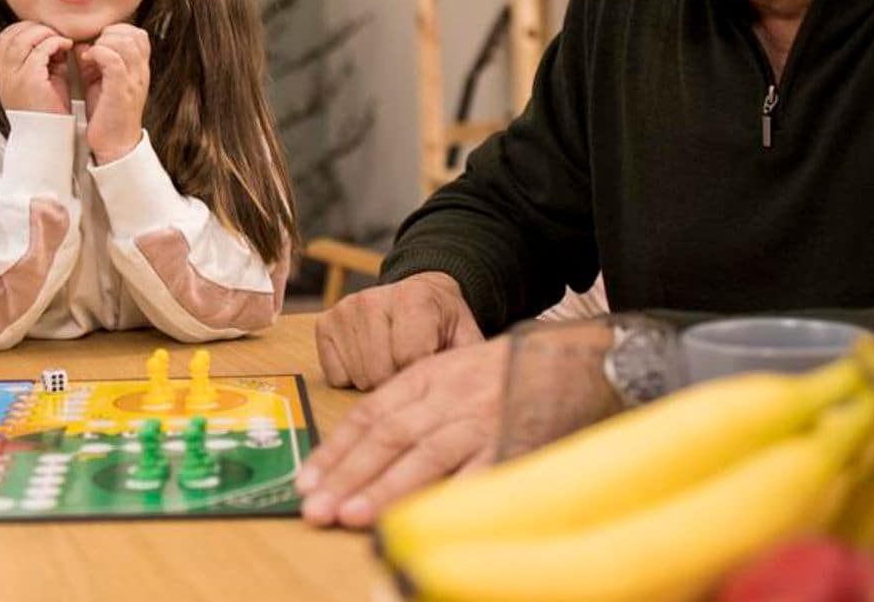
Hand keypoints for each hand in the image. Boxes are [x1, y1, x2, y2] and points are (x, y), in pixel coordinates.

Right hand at [0, 21, 72, 114]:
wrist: (48, 139)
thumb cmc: (49, 112)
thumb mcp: (41, 81)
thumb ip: (42, 59)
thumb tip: (53, 40)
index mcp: (2, 75)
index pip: (2, 39)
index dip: (23, 30)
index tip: (44, 35)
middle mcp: (3, 75)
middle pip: (10, 35)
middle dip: (35, 28)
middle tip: (54, 35)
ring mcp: (13, 77)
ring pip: (22, 38)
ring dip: (44, 33)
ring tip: (60, 40)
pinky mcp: (28, 80)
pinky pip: (40, 49)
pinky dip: (55, 43)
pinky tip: (66, 47)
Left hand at [81, 23, 149, 163]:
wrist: (115, 146)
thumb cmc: (107, 114)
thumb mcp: (104, 81)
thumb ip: (99, 61)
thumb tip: (83, 43)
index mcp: (139, 69)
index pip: (138, 34)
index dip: (117, 31)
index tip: (99, 42)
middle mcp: (140, 72)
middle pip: (133, 34)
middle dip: (108, 34)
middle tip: (93, 49)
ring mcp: (133, 81)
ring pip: (125, 42)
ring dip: (102, 43)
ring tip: (89, 56)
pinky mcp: (121, 91)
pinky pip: (114, 60)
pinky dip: (98, 53)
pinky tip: (86, 61)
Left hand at [298, 335, 510, 528]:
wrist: (568, 354)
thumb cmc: (497, 373)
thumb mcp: (446, 374)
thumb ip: (408, 406)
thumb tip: (357, 455)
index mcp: (425, 377)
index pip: (368, 415)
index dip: (335, 450)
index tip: (306, 482)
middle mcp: (447, 397)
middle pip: (388, 436)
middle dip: (348, 475)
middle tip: (316, 509)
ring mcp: (480, 420)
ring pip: (426, 455)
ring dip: (387, 489)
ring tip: (353, 516)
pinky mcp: (514, 441)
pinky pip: (480, 472)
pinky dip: (451, 496)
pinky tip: (426, 519)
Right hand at [315, 271, 482, 390]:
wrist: (420, 296)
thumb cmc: (445, 326)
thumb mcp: (467, 339)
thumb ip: (469, 364)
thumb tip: (476, 393)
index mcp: (415, 298)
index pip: (408, 357)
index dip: (421, 375)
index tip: (430, 370)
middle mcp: (373, 298)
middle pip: (380, 372)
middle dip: (397, 381)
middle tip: (410, 368)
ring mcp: (345, 309)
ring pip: (358, 377)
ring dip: (376, 380)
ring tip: (392, 361)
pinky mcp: (324, 323)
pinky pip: (334, 376)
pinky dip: (352, 376)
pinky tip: (369, 358)